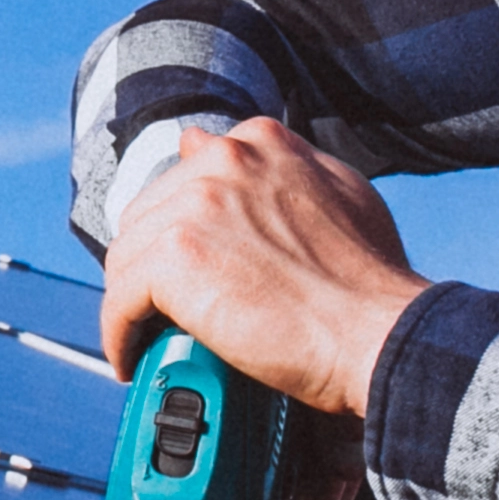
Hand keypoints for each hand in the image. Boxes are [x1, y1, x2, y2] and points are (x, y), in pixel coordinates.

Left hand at [96, 115, 431, 421]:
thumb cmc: (371, 282)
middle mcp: (224, 160)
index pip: (189, 177)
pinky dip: (118, 333)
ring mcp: (196, 204)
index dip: (183, 227)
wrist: (380, 333)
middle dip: (152, 262)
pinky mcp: (175, 257)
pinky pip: (120, 298)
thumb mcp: (343, 195)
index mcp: (261, 143)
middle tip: (165, 308)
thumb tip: (227, 149)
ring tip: (145, 336)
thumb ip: (289, 169)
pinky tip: (129, 356)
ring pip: (128, 254)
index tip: (187, 264)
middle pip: (150, 213)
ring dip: (132, 299)